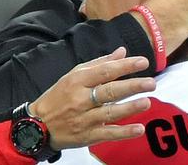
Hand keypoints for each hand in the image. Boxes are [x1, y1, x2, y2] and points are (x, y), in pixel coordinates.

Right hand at [28, 47, 154, 149]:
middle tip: (151, 83)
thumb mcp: (74, 75)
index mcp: (78, 81)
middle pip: (109, 91)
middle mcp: (81, 99)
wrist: (36, 125)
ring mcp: (84, 119)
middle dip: (132, 86)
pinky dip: (124, 133)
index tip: (143, 62)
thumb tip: (122, 52)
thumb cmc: (59, 96)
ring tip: (147, 102)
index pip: (105, 71)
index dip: (125, 66)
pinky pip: (108, 133)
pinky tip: (139, 128)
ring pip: (110, 112)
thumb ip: (100, 64)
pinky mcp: (87, 136)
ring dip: (130, 108)